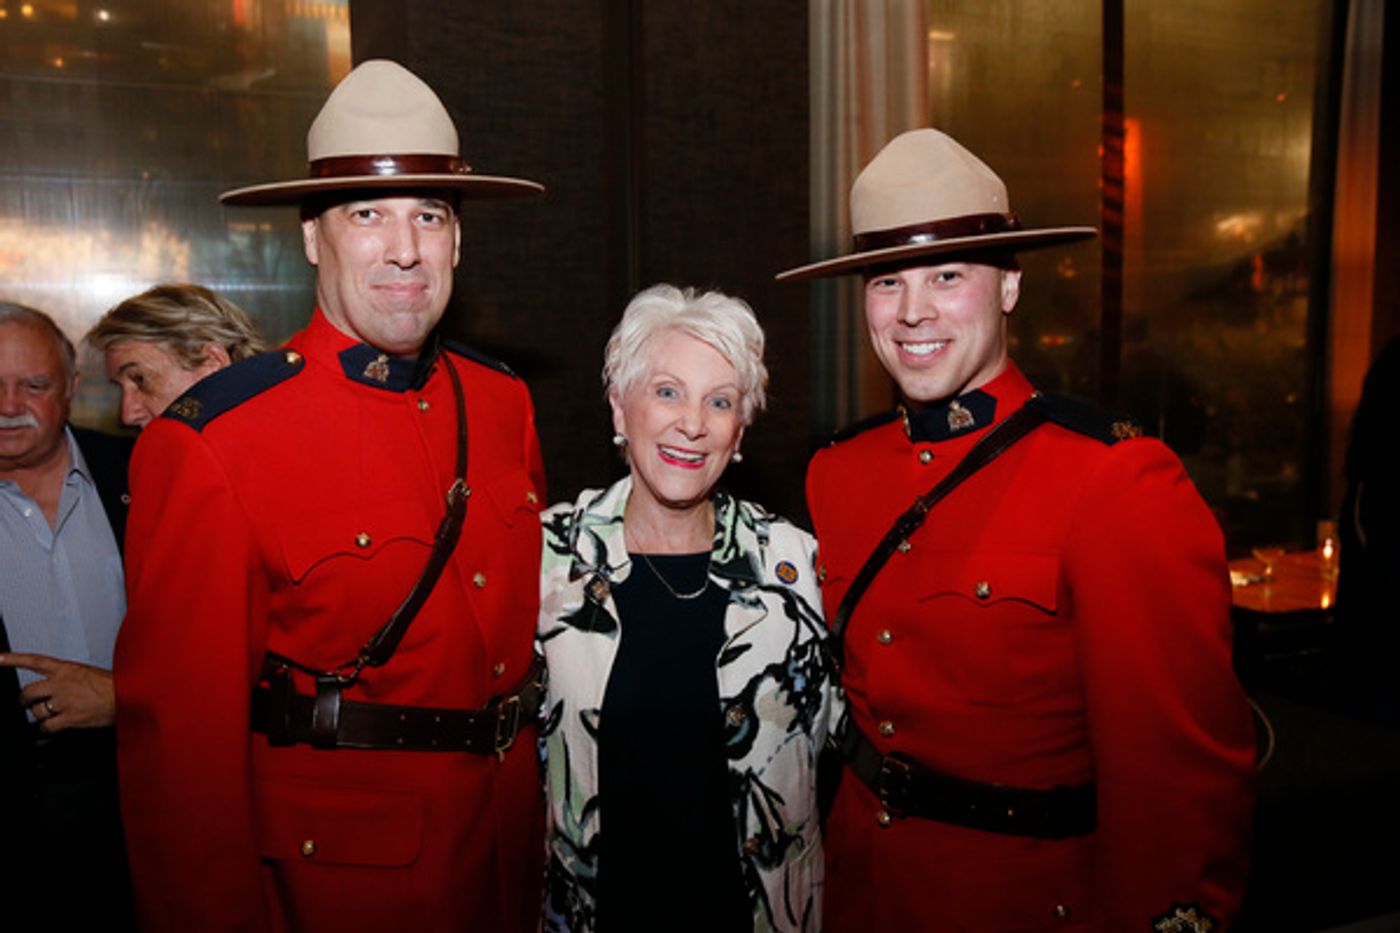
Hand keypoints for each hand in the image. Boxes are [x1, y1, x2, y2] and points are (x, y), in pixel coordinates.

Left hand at [0, 652, 115, 731]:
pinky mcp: (69, 718)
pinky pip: (46, 726)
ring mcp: (64, 701)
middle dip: (25, 700)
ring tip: (52, 714)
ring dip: (41, 715)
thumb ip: (68, 678)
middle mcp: (61, 684)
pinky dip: (47, 728)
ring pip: (36, 711)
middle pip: (28, 692)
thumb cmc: (113, 685)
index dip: (13, 659)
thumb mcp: (88, 673)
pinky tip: (53, 726)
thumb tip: (55, 688)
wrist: (128, 697)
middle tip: (27, 703)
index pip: (34, 661)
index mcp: (67, 669)